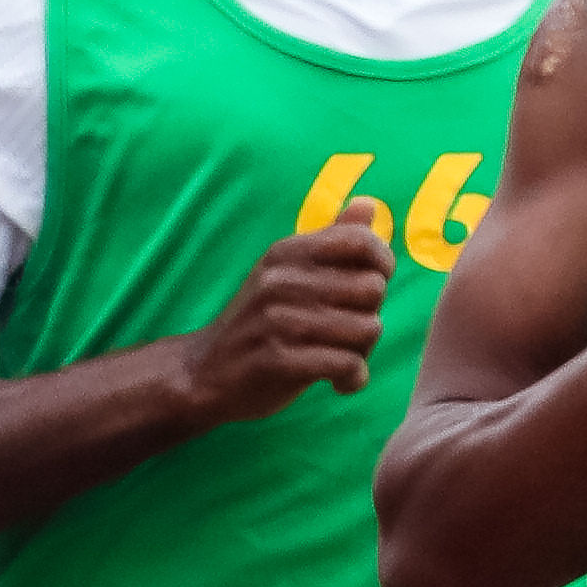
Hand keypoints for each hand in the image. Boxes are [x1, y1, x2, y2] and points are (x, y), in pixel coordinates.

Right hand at [182, 215, 394, 423]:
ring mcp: (278, 320)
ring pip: (366, 329)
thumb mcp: (287, 272)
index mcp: (286, 253)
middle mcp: (281, 280)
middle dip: (371, 316)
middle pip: (372, 289)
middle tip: (349, 335)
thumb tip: (369, 204)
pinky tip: (337, 382)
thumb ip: (331, 240)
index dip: (382, 263)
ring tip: (341, 359)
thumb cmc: (259, 322)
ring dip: (363, 352)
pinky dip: (352, 378)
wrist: (204, 372)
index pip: (360, 241)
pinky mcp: (279, 360)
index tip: (372, 286)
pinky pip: (347, 364)